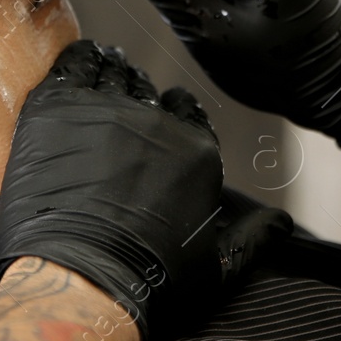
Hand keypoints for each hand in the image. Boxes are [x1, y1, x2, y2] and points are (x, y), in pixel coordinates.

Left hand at [0, 40, 290, 340]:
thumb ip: (252, 239)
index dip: (173, 110)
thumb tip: (281, 224)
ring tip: (103, 66)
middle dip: (138, 91)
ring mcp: (105, 111)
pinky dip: (78, 61)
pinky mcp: (58, 109)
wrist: (84, 276)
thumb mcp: (216, 268)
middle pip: (146, 90)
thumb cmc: (149, 279)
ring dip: (110, 70)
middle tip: (125, 91)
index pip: (187, 109)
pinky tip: (78, 62)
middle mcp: (155, 123)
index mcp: (195, 150)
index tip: (162, 115)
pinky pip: (72, 67)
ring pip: (112, 73)